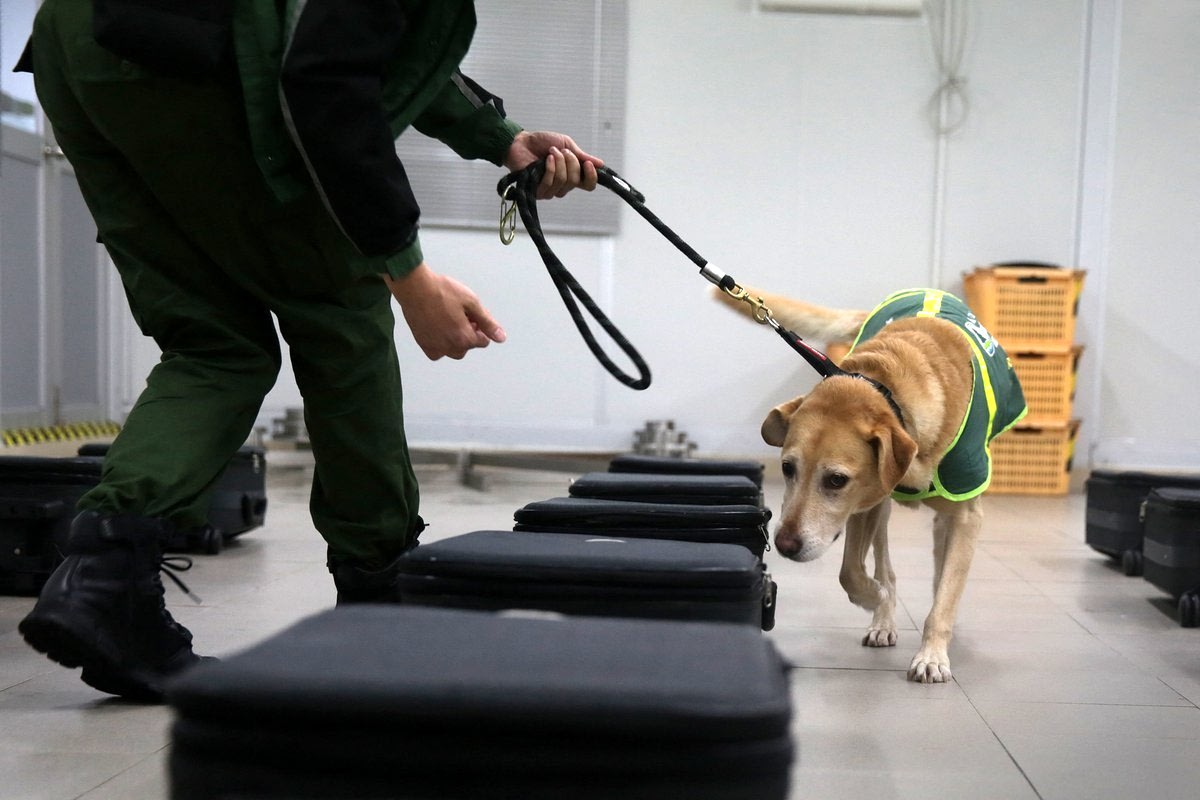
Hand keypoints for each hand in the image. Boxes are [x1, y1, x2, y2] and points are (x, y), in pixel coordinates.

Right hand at [384, 263, 505, 360]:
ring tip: (448, 320)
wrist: (415, 287)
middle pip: (468, 346)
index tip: (470, 314)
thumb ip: (487, 322)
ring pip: (453, 351)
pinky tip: (438, 328)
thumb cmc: (442, 291)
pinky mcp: (423, 343)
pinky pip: (437, 352)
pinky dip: (440, 344)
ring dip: (455, 340)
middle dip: (468, 334)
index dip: (479, 326)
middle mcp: (450, 347)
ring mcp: (435, 347)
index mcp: (464, 338)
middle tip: (460, 315)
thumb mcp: (472, 302)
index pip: (483, 341)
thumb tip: (500, 337)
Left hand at [504, 131, 603, 198]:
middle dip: (570, 162)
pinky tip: (546, 160)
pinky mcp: (537, 191)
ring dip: (559, 163)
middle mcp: (562, 185)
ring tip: (551, 152)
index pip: (588, 185)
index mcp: (572, 174)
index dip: (591, 177)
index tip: (587, 164)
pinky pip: (550, 183)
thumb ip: (581, 156)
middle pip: (576, 181)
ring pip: (563, 181)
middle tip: (561, 151)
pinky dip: (550, 168)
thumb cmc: (542, 143)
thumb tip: (600, 164)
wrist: (521, 142)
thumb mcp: (566, 144)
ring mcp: (550, 190)